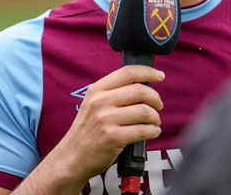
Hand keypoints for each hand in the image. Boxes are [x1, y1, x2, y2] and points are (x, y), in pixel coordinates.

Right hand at [12, 65, 165, 193]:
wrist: (71, 158)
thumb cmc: (87, 132)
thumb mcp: (93, 104)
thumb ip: (114, 93)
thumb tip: (144, 86)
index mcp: (97, 90)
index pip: (128, 72)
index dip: (148, 72)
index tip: (159, 76)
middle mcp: (101, 102)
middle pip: (141, 90)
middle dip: (156, 98)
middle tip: (158, 106)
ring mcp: (106, 120)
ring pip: (145, 111)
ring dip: (156, 118)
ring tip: (154, 122)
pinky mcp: (113, 137)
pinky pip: (144, 130)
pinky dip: (153, 131)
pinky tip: (152, 132)